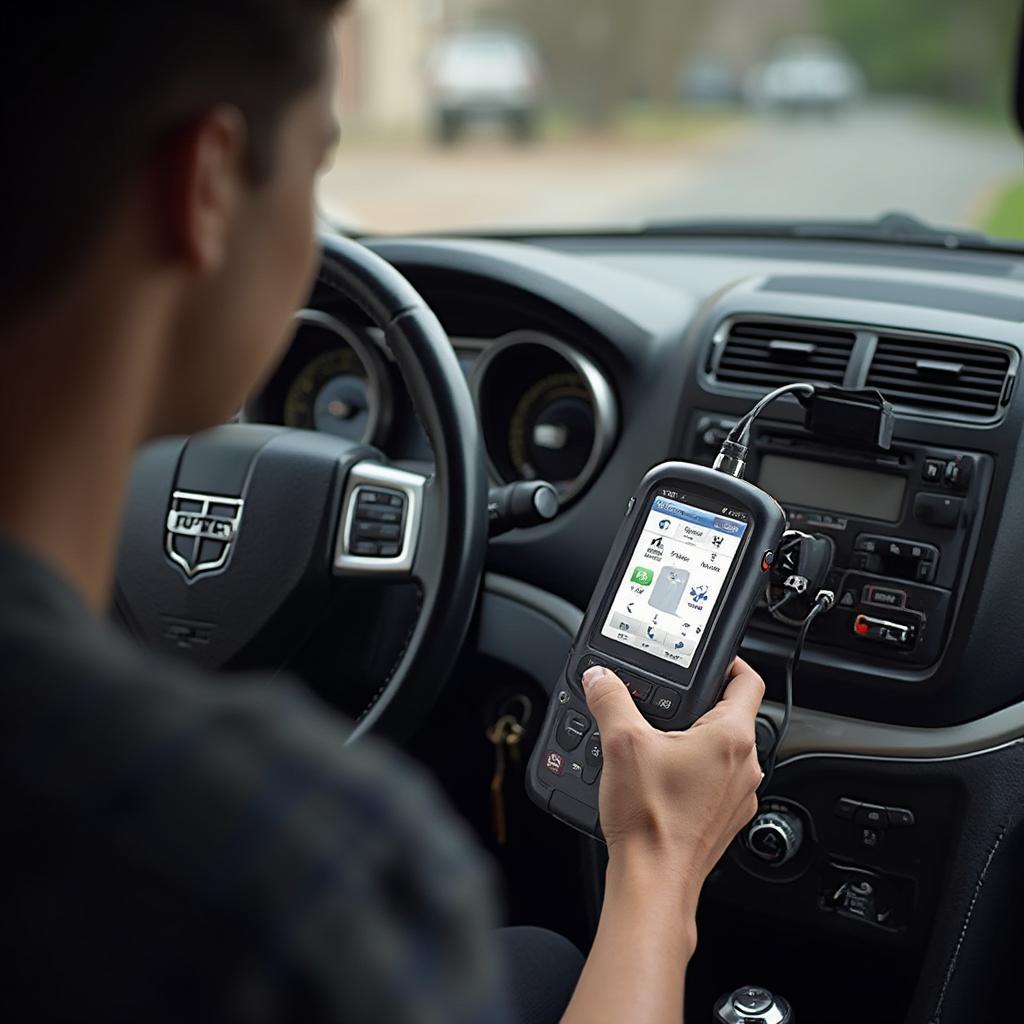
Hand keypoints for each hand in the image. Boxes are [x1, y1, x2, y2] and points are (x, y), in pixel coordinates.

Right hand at [582, 657, 764, 885]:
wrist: (652, 882)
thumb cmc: (650, 820)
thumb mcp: (621, 743)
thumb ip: (610, 699)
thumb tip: (600, 677)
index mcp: (731, 737)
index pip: (748, 679)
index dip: (729, 661)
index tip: (709, 658)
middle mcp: (744, 766)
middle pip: (732, 714)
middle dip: (699, 702)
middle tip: (668, 698)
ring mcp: (737, 795)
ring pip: (722, 750)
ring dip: (695, 739)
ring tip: (658, 738)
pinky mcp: (723, 818)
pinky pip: (715, 781)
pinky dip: (693, 771)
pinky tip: (660, 776)